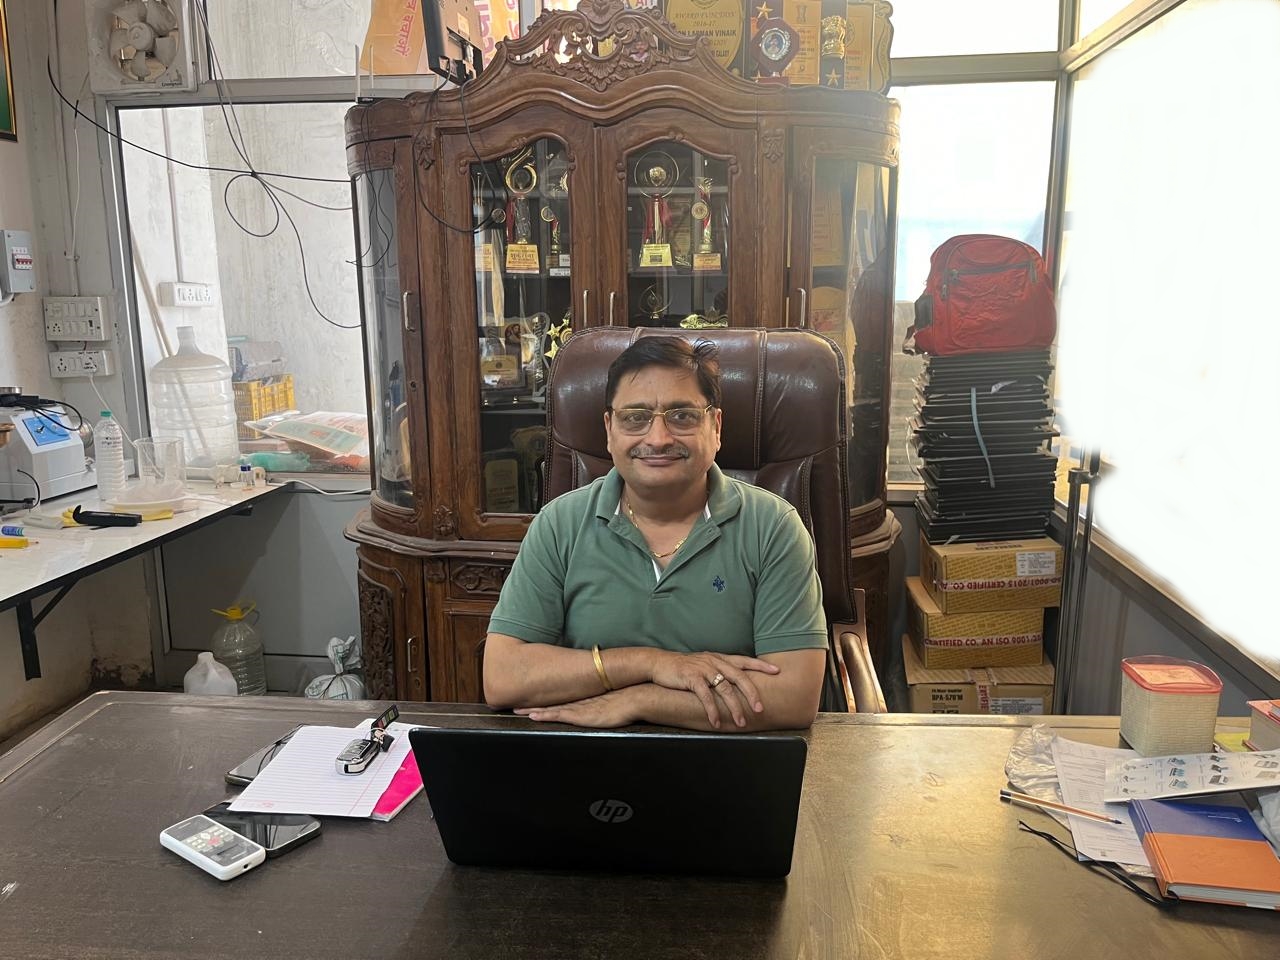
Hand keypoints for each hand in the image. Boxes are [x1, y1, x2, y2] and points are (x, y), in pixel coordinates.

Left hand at [516, 691, 637, 728]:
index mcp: (585, 696)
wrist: (641, 696)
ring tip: (517, 709)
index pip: (559, 696)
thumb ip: (605, 701)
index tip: (529, 695)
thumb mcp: (615, 700)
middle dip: (532, 701)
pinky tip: (533, 716)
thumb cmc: (631, 698)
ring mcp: (581, 707)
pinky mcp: (584, 715)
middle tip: (514, 701)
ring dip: (533, 709)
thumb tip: (602, 702)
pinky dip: (546, 715)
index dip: (543, 696)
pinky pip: (560, 716)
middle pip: (551, 700)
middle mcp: (580, 700)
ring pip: (551, 708)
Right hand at [650, 651, 779, 728]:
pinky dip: (712, 711)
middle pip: (739, 677)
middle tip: (760, 709)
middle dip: (752, 693)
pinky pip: (705, 696)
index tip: (777, 671)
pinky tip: (716, 722)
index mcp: (719, 658)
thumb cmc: (684, 667)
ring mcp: (703, 669)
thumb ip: (719, 670)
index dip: (761, 665)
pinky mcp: (691, 678)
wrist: (659, 663)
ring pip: (724, 689)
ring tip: (740, 723)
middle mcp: (714, 662)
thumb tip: (735, 682)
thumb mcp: (704, 664)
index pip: (744, 661)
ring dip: (734, 708)